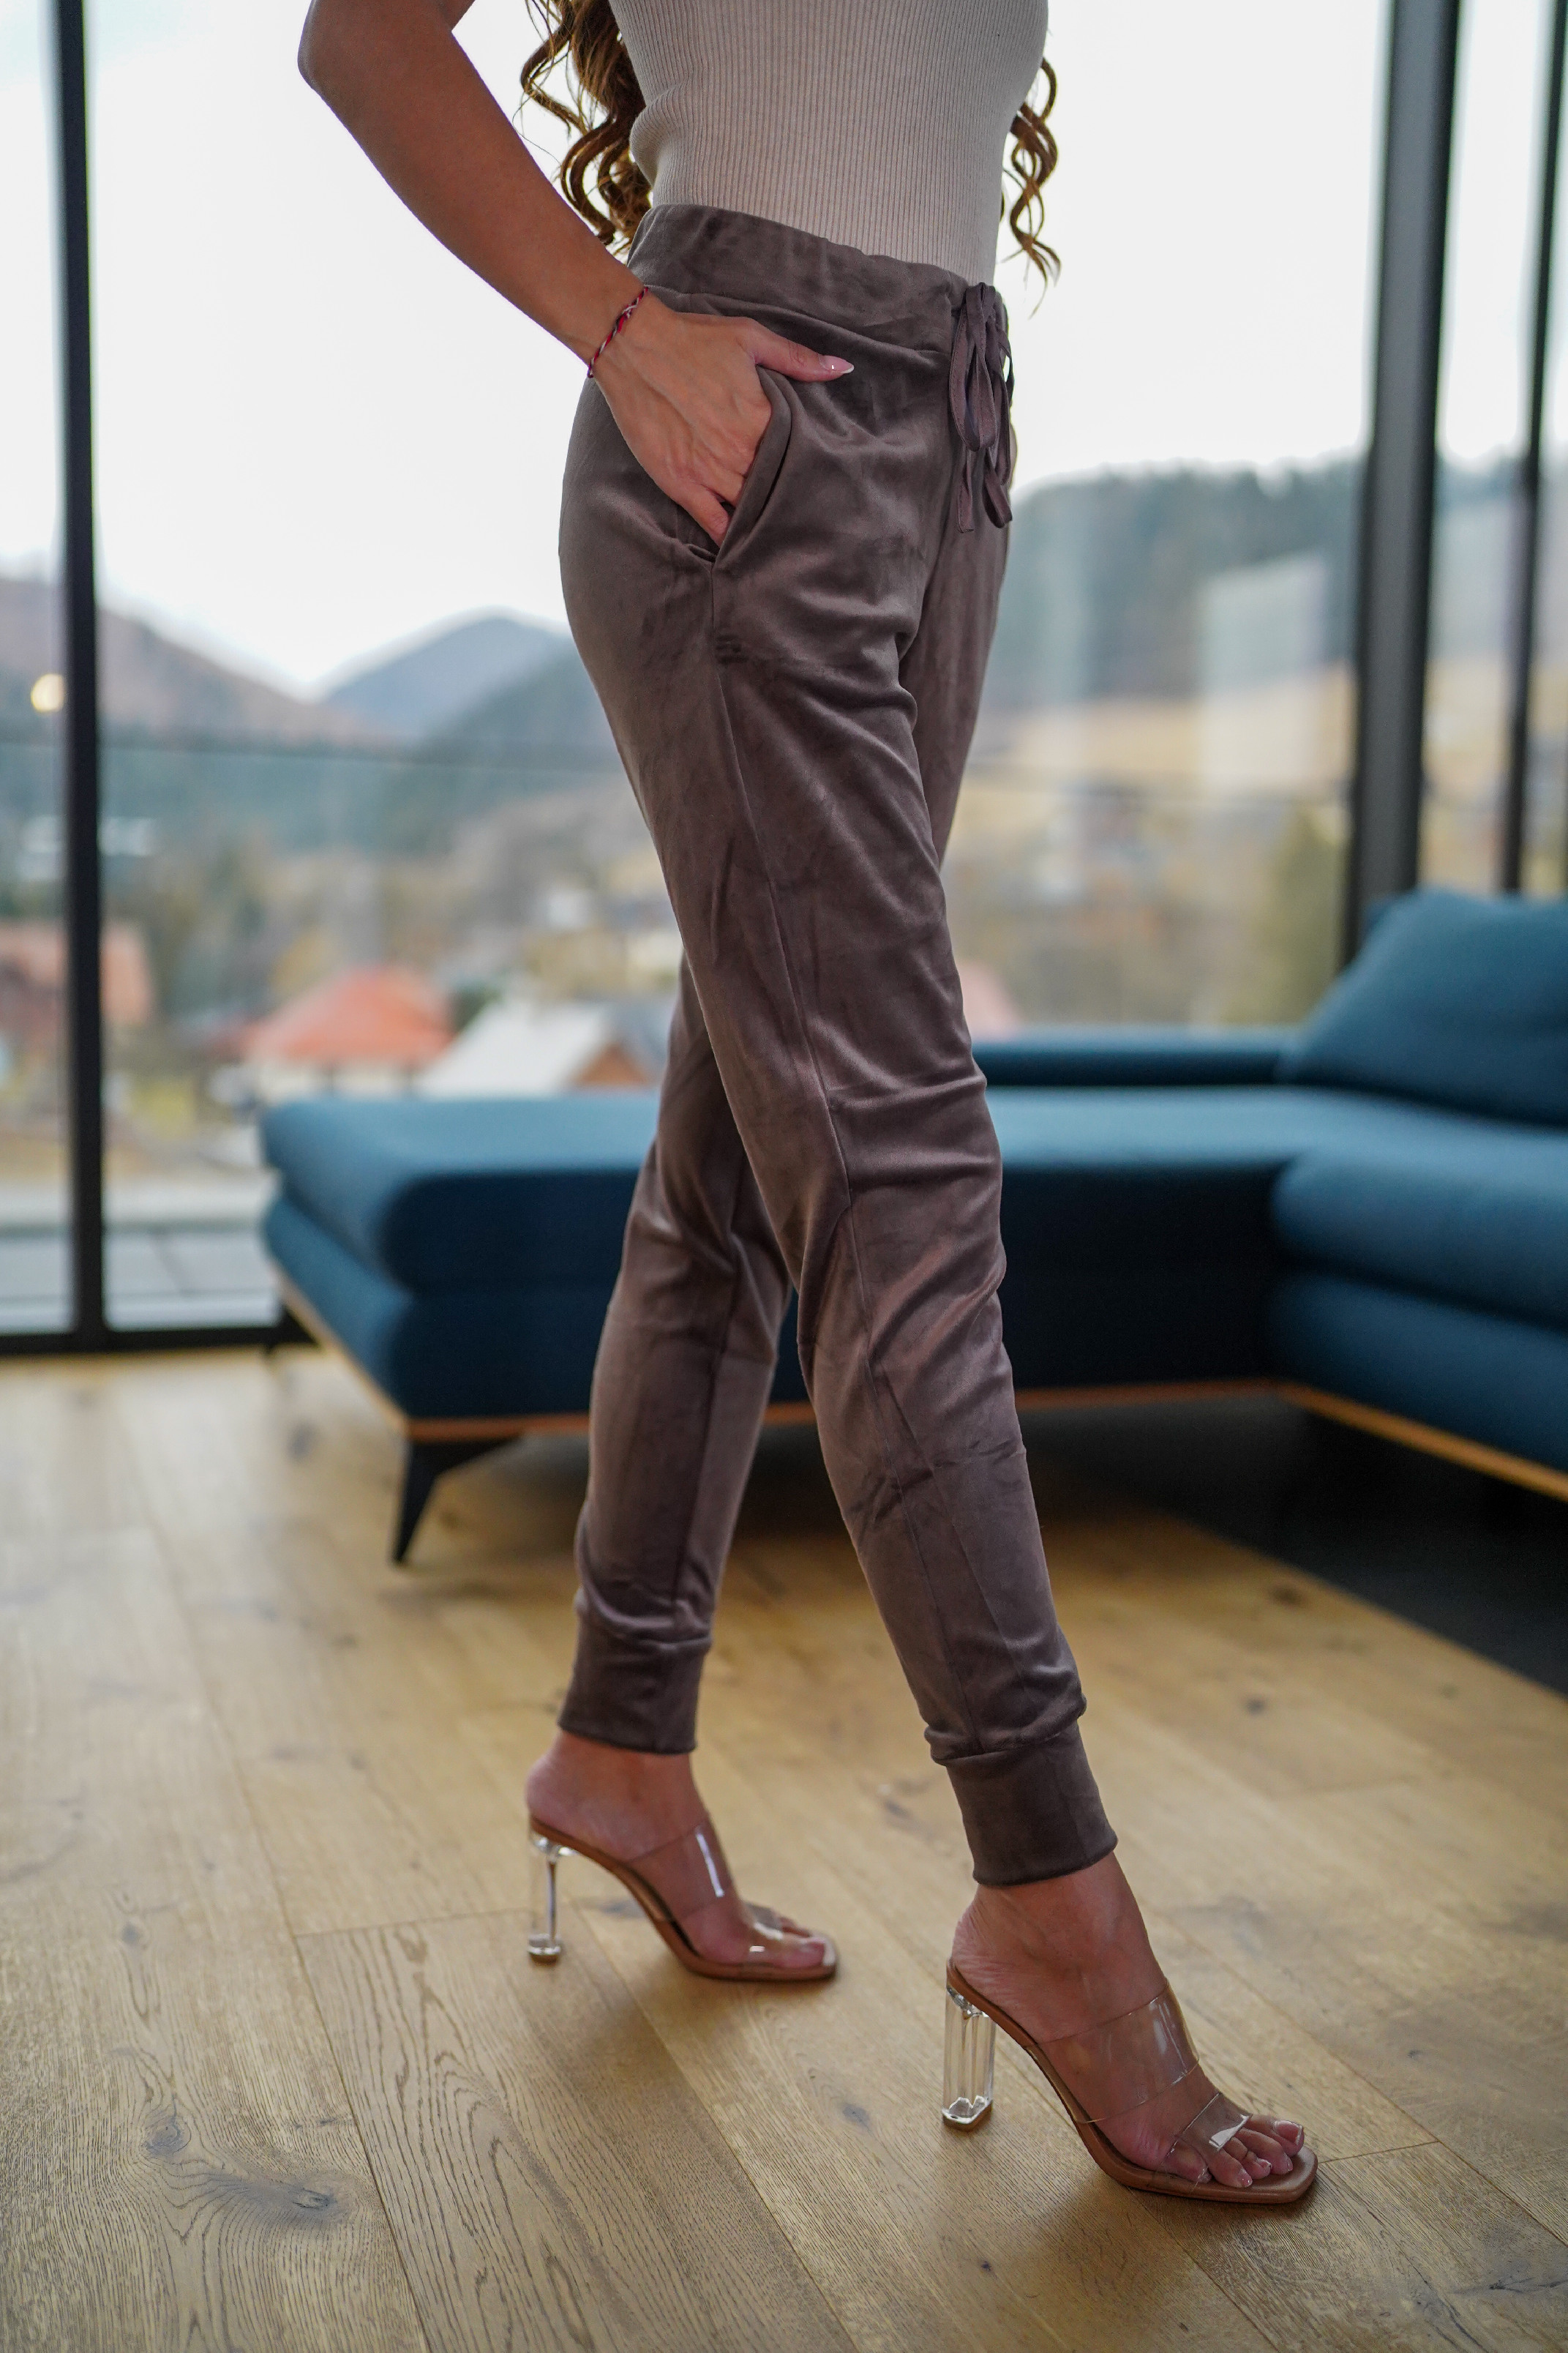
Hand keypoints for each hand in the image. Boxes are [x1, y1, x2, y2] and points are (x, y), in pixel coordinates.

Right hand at [592, 292, 851, 542]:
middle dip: (785, 491)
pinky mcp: (681, 484)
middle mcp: (739, 452)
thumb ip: (798, 359)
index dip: (806, 462)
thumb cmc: (692, 340)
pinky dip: (730, 536)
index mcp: (762, 419)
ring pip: (749, 508)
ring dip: (762, 515)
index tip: (816, 470)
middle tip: (802, 505)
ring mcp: (709, 472)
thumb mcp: (750, 338)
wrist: (633, 348)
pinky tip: (743, 542)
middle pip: (775, 485)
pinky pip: (713, 524)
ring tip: (777, 525)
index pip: (797, 454)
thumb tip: (842, 369)